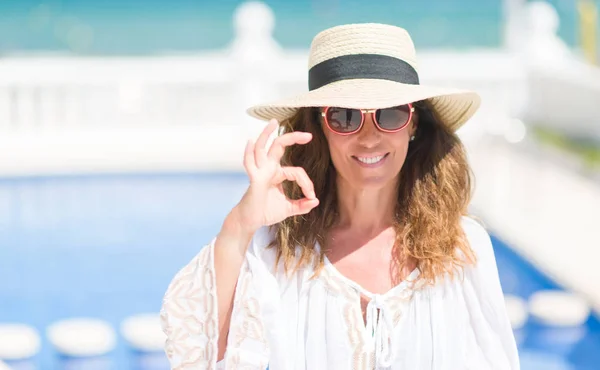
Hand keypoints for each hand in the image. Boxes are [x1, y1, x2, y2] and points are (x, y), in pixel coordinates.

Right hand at [234, 119, 318, 233]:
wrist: (251, 221)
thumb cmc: (266, 212)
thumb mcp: (289, 208)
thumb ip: (302, 205)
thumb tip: (315, 201)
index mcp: (278, 174)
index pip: (297, 172)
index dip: (307, 183)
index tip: (311, 197)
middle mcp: (269, 169)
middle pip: (279, 146)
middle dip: (293, 138)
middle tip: (308, 135)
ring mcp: (260, 172)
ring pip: (262, 148)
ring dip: (266, 134)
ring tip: (273, 122)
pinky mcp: (254, 179)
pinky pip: (250, 164)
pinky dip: (248, 152)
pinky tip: (250, 142)